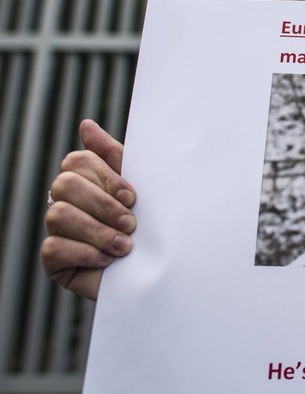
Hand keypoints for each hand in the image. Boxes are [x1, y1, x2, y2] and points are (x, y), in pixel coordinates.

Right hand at [41, 119, 136, 300]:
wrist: (161, 270)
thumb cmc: (153, 225)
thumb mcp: (142, 186)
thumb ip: (115, 156)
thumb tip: (86, 124)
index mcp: (88, 180)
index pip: (77, 161)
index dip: (105, 177)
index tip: (133, 196)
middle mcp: (67, 201)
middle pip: (65, 184)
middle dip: (103, 205)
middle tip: (131, 223)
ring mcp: (57, 230)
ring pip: (58, 215)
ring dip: (98, 231)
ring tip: (125, 245)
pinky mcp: (53, 260)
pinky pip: (53, 247)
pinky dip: (85, 252)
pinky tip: (108, 260)